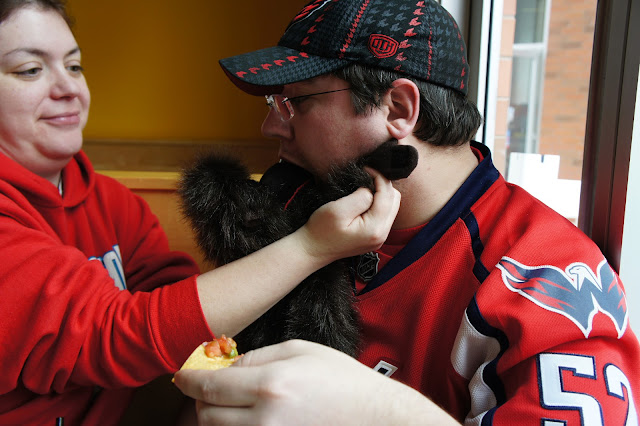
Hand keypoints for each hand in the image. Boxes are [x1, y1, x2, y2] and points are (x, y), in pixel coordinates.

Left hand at [174, 340, 458, 425]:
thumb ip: (259, 354)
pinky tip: (246, 419)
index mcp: (271, 384)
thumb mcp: (302, 350)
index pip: (210, 386)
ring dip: (214, 419)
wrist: (378, 419)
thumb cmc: (344, 381)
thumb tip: (227, 366)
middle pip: (207, 416)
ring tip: (229, 404)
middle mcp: (265, 419)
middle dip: (200, 400)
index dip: (188, 380)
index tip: (181, 376)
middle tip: (209, 388)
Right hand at [298, 170, 399, 261]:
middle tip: (365, 176)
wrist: (312, 250)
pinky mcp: (375, 236)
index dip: (379, 177)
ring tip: (364, 187)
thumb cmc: (321, 230)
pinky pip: (385, 215)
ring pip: (392, 206)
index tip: (365, 169)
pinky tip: (365, 200)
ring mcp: (380, 237)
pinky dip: (378, 203)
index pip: (387, 195)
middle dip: (383, 185)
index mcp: (375, 228)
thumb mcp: (338, 210)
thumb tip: (371, 189)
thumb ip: (360, 197)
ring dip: (381, 194)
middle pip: (395, 200)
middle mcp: (382, 234)